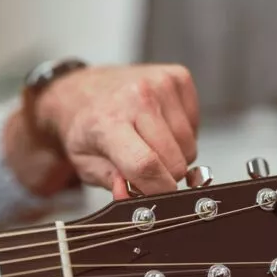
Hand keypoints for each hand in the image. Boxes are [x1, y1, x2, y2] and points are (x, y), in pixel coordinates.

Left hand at [6, 64, 198, 199]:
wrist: (81, 90)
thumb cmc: (84, 127)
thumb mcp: (84, 164)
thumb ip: (112, 184)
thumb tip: (136, 196)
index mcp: (107, 122)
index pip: (146, 165)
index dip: (157, 190)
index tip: (156, 199)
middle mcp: (137, 98)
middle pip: (174, 161)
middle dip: (164, 176)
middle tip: (144, 168)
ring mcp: (161, 84)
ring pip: (189, 147)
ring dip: (174, 156)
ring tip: (149, 144)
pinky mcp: (178, 77)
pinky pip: (195, 127)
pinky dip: (181, 136)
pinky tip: (159, 128)